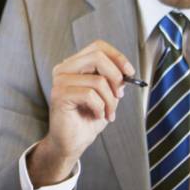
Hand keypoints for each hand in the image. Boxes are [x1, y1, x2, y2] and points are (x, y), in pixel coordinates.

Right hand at [29, 40, 134, 185]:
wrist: (72, 142)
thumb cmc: (87, 119)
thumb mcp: (107, 95)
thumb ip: (113, 80)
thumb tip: (125, 71)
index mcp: (74, 65)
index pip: (98, 47)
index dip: (117, 56)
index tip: (130, 73)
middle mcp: (63, 69)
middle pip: (97, 57)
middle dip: (115, 77)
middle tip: (119, 94)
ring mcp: (60, 82)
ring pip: (97, 80)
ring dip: (110, 100)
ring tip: (108, 113)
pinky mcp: (59, 95)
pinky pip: (90, 95)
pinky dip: (100, 108)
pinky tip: (97, 115)